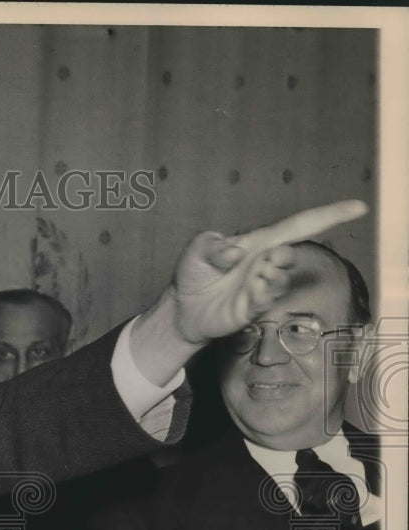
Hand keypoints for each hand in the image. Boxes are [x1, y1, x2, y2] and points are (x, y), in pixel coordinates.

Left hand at [172, 200, 367, 343]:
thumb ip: (213, 246)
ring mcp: (260, 288)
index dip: (329, 216)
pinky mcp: (252, 309)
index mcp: (257, 243)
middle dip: (284, 257)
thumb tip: (235, 253)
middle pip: (291, 255)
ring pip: (282, 280)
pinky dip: (260, 294)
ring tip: (251, 277)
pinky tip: (248, 292)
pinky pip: (266, 300)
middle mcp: (264, 265)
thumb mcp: (196, 250)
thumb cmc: (194, 274)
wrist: (182, 309)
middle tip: (267, 260)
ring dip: (270, 277)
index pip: (299, 226)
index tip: (358, 207)